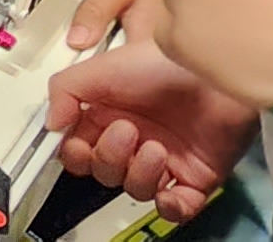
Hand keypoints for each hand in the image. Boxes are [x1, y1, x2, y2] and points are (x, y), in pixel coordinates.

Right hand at [45, 40, 258, 222]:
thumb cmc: (169, 63)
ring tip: (156, 149)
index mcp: (110, 115)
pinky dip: (171, 207)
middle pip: (104, 172)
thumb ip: (66, 90)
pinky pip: (176, 209)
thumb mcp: (104, 66)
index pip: (79, 150)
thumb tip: (52, 124)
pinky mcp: (195, 177)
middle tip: (127, 132)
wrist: (220, 74)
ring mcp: (165, 160)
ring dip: (140, 174)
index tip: (79, 143)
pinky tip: (170, 191)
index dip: (76, 153)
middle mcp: (135, 139)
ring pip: (135, 190)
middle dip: (110, 158)